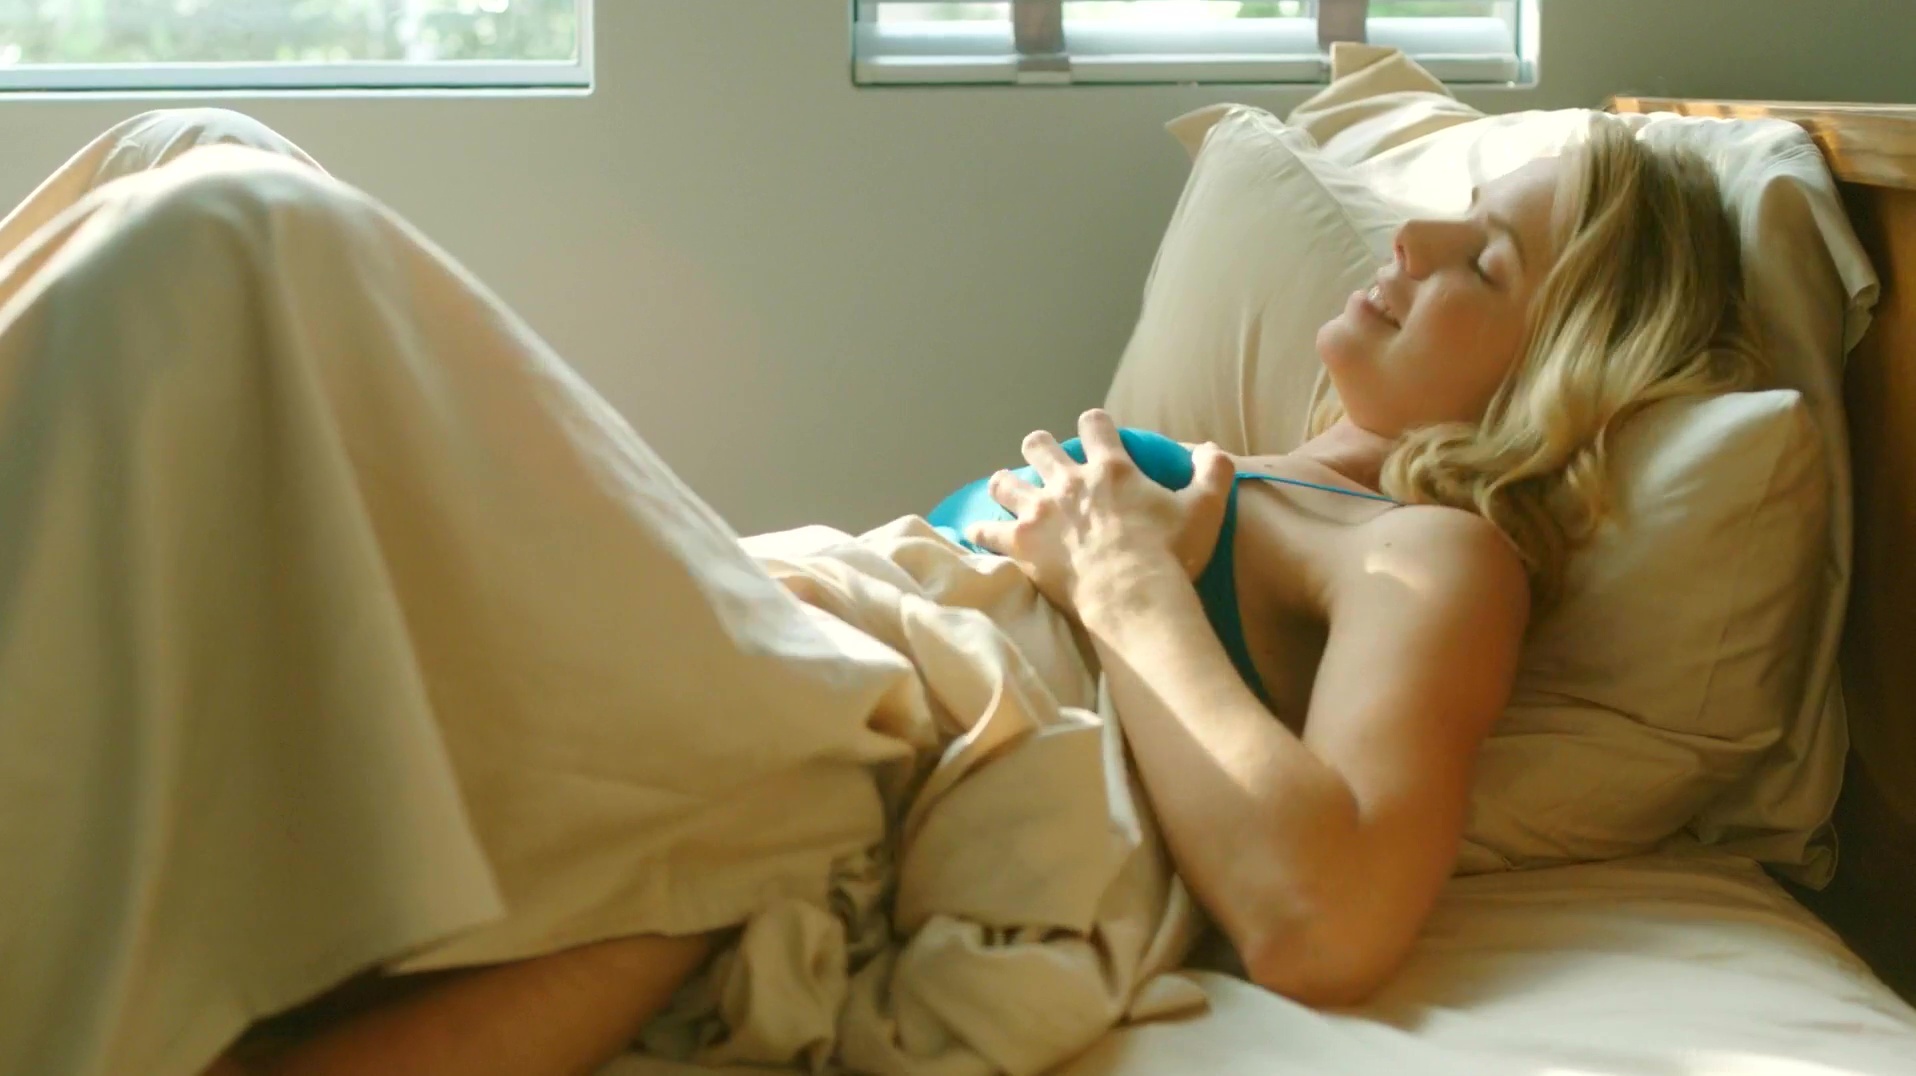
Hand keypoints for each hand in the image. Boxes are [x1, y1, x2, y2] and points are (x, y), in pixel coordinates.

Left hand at [966, 410, 1235, 615]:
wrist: (1131, 595)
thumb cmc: (1170, 553)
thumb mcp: (1206, 509)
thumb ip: (1213, 472)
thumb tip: (1211, 448)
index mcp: (1111, 468)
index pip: (1094, 424)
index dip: (1093, 424)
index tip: (1094, 431)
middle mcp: (1069, 481)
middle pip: (1038, 445)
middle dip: (1039, 449)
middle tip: (1045, 462)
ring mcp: (1039, 511)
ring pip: (1005, 482)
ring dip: (1006, 484)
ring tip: (1007, 490)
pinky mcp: (1019, 543)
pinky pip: (985, 530)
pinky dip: (981, 531)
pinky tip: (977, 532)